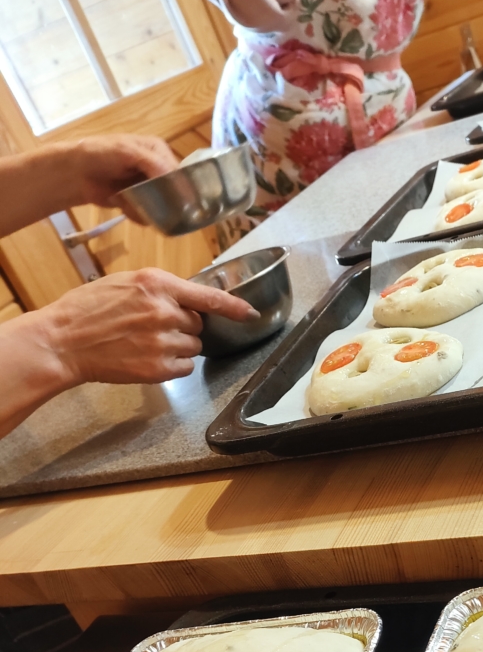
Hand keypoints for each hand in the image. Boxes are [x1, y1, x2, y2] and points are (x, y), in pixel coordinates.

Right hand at [43, 267, 258, 385]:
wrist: (63, 341)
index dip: (235, 306)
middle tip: (153, 327)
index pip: (209, 296)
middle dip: (183, 326)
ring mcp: (163, 341)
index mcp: (157, 284)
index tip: (250, 313)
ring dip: (178, 346)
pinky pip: (185, 368)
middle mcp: (164, 312)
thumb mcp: (125, 283)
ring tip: (146, 343)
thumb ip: (159, 289)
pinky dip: (174, 366)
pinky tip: (148, 358)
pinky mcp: (158, 368)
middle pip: (199, 323)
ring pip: (193, 347)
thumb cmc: (87, 310)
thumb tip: (188, 299)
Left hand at [70, 135, 178, 218]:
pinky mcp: (139, 203)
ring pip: (163, 207)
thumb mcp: (129, 151)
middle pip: (174, 193)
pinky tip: (123, 207)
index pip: (180, 173)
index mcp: (159, 151)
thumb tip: (177, 182)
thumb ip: (154, 164)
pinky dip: (137, 215)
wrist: (75, 173)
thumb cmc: (100, 154)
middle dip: (163, 202)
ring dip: (147, 209)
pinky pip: (149, 216)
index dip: (181, 188)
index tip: (178, 203)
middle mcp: (158, 169)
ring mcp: (148, 187)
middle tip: (149, 204)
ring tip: (128, 203)